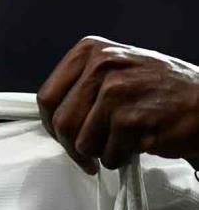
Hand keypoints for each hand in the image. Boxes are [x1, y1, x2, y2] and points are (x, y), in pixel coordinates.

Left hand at [37, 35, 198, 173]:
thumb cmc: (161, 88)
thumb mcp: (116, 68)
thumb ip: (82, 84)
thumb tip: (52, 115)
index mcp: (89, 51)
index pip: (48, 96)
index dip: (52, 124)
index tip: (62, 137)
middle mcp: (100, 66)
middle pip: (61, 122)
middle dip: (72, 147)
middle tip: (87, 157)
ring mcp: (116, 91)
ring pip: (83, 142)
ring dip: (101, 152)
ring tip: (121, 143)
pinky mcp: (131, 119)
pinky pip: (109, 155)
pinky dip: (121, 158)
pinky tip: (137, 145)